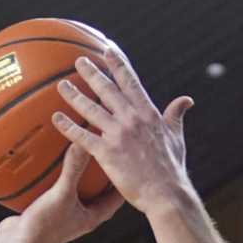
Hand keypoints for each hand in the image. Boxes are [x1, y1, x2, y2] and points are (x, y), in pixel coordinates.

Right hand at [0, 141, 123, 242]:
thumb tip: (84, 141)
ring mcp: (66, 216)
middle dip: (105, 173)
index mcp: (95, 216)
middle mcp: (83, 216)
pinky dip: (58, 178)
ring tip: (82, 152)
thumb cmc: (43, 227)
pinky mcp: (49, 213)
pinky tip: (51, 164)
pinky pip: (59, 191)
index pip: (119, 193)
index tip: (126, 155)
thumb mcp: (61, 194)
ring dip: (81, 174)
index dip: (125, 175)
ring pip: (80, 191)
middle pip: (102, 191)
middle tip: (107, 150)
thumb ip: (74, 168)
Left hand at [49, 50, 194, 215]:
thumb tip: (186, 100)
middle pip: (107, 89)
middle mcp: (132, 118)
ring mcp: (118, 134)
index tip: (108, 50)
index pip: (130, 81)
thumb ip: (176, 115)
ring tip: (61, 85)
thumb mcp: (176, 136)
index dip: (118, 64)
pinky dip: (68, 126)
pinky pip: (82, 137)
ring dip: (74, 95)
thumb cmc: (171, 168)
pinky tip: (56, 118)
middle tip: (79, 60)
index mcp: (148, 112)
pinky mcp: (107, 153)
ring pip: (91, 109)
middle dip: (92, 73)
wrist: (165, 192)